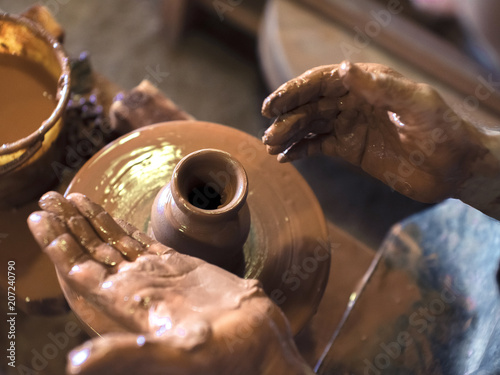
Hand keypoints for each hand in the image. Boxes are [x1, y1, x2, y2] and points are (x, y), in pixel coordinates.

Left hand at [28, 192, 311, 374]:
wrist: (259, 341)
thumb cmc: (224, 357)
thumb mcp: (176, 357)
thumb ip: (128, 355)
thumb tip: (75, 365)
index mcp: (128, 308)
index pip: (81, 273)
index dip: (59, 247)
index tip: (41, 220)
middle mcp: (135, 290)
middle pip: (90, 253)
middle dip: (68, 227)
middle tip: (47, 199)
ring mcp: (155, 275)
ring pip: (113, 243)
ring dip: (90, 222)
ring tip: (69, 198)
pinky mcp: (177, 266)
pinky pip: (142, 241)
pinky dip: (123, 226)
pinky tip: (108, 215)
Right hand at [262, 61, 486, 202]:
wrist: (453, 167)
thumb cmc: (442, 130)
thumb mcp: (417, 104)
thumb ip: (382, 87)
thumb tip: (344, 70)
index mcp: (367, 85)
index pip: (323, 82)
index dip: (295, 91)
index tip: (274, 104)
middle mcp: (354, 102)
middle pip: (311, 105)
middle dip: (287, 116)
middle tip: (269, 131)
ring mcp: (350, 126)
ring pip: (310, 126)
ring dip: (289, 134)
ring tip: (271, 145)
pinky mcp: (350, 149)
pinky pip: (319, 146)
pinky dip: (301, 150)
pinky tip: (285, 156)